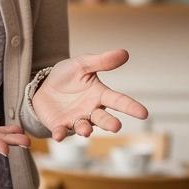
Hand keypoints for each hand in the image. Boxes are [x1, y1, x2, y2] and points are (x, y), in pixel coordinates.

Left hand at [31, 49, 147, 140]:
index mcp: (100, 95)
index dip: (131, 107)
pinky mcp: (59, 125)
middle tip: (116, 126)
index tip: (144, 114)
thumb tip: (124, 53)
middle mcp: (91, 111)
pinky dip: (60, 134)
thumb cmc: (67, 75)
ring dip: (85, 130)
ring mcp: (76, 120)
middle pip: (103, 119)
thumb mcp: (82, 64)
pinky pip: (61, 131)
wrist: (44, 85)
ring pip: (84, 127)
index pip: (119, 101)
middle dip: (109, 123)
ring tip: (86, 131)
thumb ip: (101, 61)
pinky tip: (58, 135)